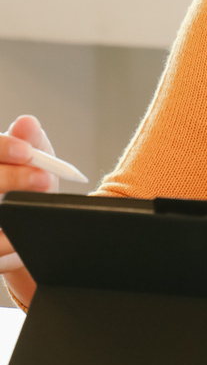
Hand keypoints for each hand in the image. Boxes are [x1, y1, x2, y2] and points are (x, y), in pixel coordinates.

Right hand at [0, 115, 57, 275]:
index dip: (3, 147)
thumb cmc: (27, 187)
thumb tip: (27, 123)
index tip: (27, 152)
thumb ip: (30, 140)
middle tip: (44, 180)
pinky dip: (4, 242)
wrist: (25, 232)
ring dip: (12, 210)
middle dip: (13, 177)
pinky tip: (17, 239)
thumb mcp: (33, 161)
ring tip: (36, 210)